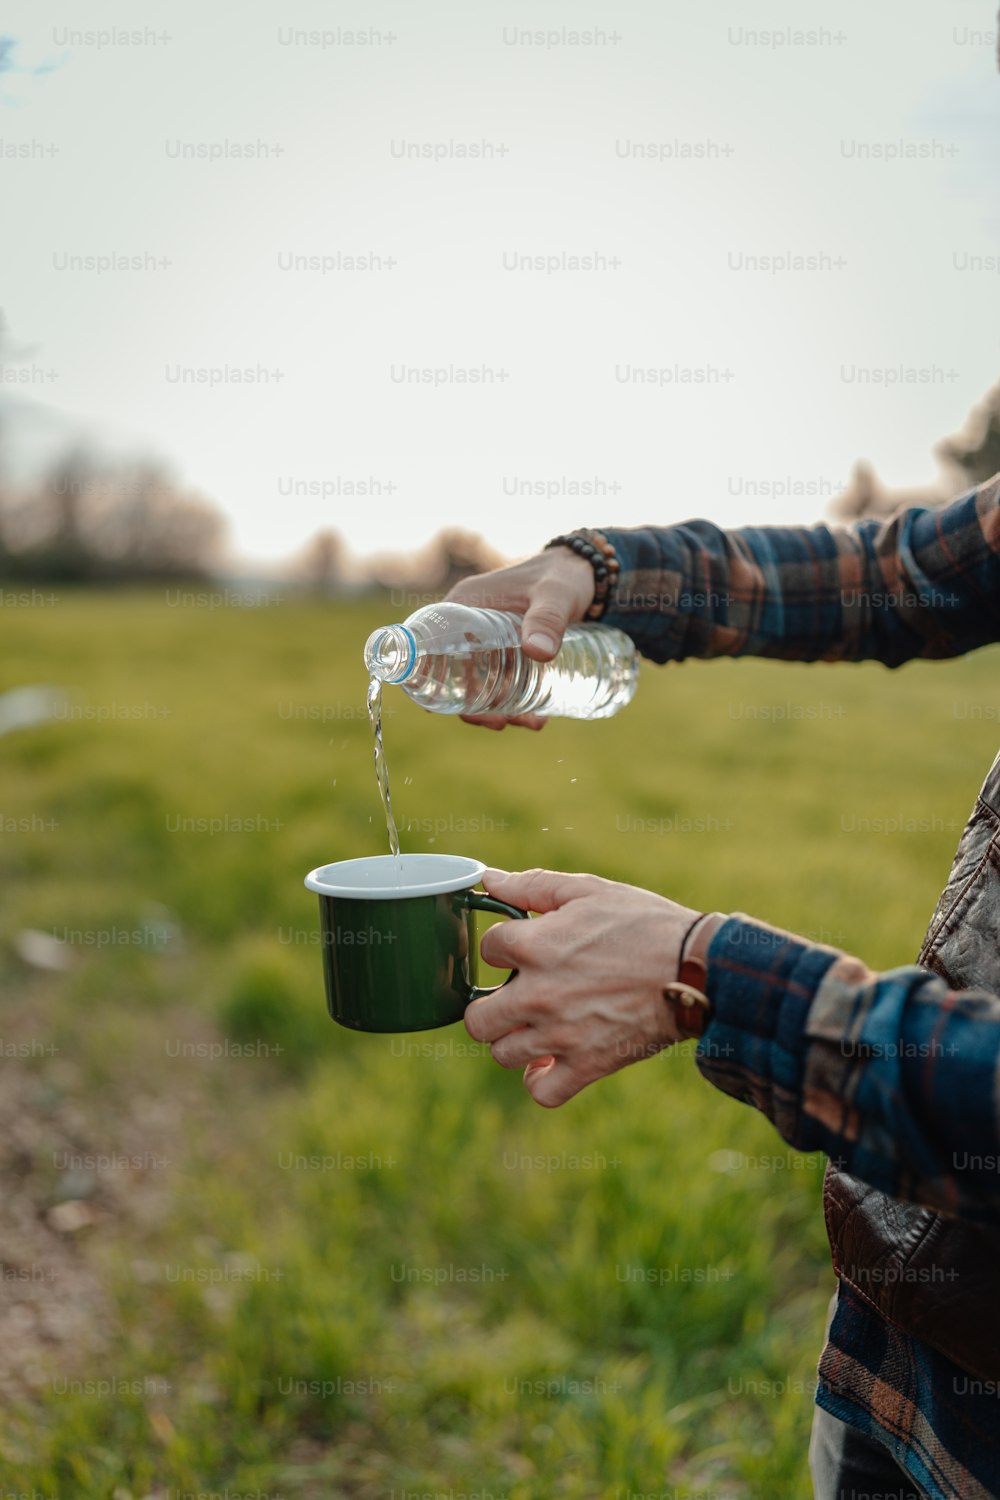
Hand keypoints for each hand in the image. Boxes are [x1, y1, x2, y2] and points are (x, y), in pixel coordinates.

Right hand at [444, 547, 593, 728]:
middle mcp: (469, 624)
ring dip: (498, 710)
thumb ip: (548, 619)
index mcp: (464, 605)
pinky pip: (500, 682)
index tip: (454, 708)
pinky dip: (514, 702)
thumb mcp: (555, 596)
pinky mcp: (508, 651)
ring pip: (480, 684)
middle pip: (454, 674)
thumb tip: (539, 653)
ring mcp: (488, 640)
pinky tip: (539, 715)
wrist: (589, 573)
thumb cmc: (564, 576)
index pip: (429, 647)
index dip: (429, 679)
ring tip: (532, 722)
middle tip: (502, 723)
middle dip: (474, 707)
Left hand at [464, 867, 701, 1106]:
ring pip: (502, 1053)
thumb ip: (533, 885)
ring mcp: (561, 1035)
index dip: (505, 947)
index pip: (487, 950)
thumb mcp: (589, 890)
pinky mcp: (589, 1065)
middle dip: (491, 1005)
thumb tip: (489, 880)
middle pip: (477, 1018)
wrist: (698, 969)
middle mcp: (538, 994)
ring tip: (537, 1025)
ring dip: (515, 1040)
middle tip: (517, 996)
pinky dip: (540, 1081)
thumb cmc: (645, 923)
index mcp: (535, 946)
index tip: (526, 948)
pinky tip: (549, 1061)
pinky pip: (542, 1091)